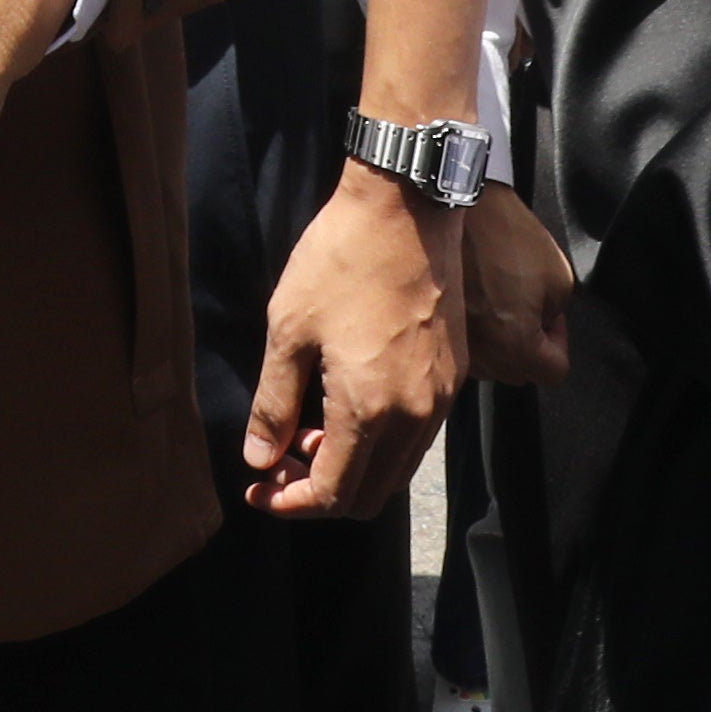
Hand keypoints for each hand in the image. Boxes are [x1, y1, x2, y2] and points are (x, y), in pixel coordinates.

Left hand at [249, 168, 464, 514]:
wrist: (406, 208)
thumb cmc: (340, 261)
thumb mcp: (288, 331)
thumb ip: (273, 405)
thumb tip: (260, 460)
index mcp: (370, 410)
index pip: (334, 494)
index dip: (291, 503)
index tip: (257, 490)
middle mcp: (416, 416)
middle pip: (370, 495)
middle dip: (319, 492)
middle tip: (277, 462)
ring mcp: (442, 398)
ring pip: (396, 469)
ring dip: (351, 467)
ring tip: (305, 431)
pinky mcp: (454, 377)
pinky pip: (416, 436)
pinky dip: (378, 442)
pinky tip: (344, 406)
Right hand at [463, 181, 576, 385]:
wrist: (456, 209)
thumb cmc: (504, 235)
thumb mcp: (560, 278)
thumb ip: (556, 317)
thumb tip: (541, 327)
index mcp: (514, 343)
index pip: (553, 372)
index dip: (560, 340)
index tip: (551, 316)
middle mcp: (480, 351)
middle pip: (519, 373)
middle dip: (529, 345)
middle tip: (528, 306)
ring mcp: (453, 340)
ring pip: (490, 364)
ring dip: (500, 342)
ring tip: (498, 302)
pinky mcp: (435, 326)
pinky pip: (465, 347)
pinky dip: (475, 333)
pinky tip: (477, 302)